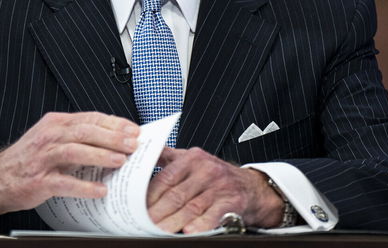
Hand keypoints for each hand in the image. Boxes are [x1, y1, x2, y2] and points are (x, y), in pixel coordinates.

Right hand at [0, 111, 139, 218]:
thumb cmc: (30, 159)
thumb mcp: (52, 138)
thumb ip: (78, 136)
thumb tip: (113, 137)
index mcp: (56, 123)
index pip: (90, 118)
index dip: (114, 123)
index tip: (134, 130)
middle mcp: (49, 136)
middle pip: (85, 131)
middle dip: (113, 137)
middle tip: (133, 144)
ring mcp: (43, 158)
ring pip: (75, 151)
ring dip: (100, 155)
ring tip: (120, 161)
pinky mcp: (39, 181)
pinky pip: (64, 182)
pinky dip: (84, 186)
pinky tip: (100, 190)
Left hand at [146, 147, 282, 233]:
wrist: (250, 186)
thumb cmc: (216, 175)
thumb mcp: (194, 159)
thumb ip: (168, 157)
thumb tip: (140, 155)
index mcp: (192, 158)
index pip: (166, 178)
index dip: (150, 195)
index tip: (137, 208)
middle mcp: (206, 170)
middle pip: (176, 195)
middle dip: (158, 213)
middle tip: (144, 224)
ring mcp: (220, 186)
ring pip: (191, 207)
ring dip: (174, 222)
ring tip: (160, 231)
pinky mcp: (232, 202)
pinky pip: (213, 215)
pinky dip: (200, 225)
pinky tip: (189, 231)